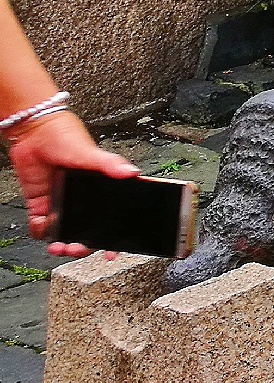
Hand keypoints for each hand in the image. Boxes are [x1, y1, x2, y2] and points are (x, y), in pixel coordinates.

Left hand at [9, 111, 136, 256]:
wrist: (33, 132)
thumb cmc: (64, 136)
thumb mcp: (89, 152)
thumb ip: (109, 164)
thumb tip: (131, 173)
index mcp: (101, 188)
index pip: (113, 217)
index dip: (114, 236)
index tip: (111, 250)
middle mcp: (83, 198)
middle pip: (88, 230)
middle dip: (84, 245)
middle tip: (78, 249)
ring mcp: (62, 202)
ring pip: (65, 232)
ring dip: (62, 243)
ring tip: (59, 246)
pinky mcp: (42, 202)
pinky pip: (42, 225)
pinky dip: (41, 232)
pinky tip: (43, 229)